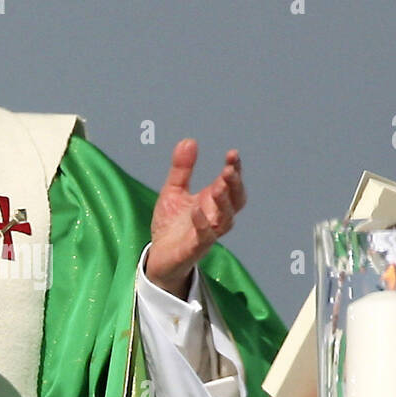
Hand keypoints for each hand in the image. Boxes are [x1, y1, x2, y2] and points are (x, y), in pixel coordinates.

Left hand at [146, 141, 245, 298]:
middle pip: (236, 201)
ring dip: (224, 203)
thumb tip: (189, 140)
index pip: (230, 183)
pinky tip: (196, 209)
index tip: (232, 154)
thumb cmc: (171, 225)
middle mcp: (215, 216)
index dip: (234, 169)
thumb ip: (182, 168)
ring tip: (218, 186)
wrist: (159, 256)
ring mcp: (208, 233)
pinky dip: (202, 223)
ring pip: (226, 219)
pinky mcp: (195, 248)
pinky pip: (204, 236)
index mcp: (212, 201)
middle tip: (230, 168)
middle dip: (235, 184)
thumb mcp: (173, 191)